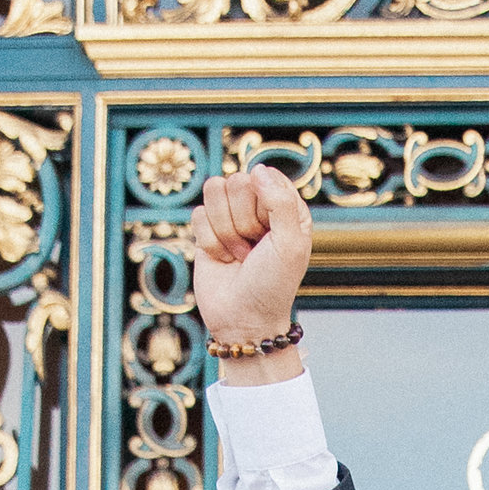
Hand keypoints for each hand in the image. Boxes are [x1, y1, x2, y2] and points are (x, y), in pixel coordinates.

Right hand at [192, 162, 311, 355]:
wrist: (244, 320)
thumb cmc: (273, 285)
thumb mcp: (290, 244)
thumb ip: (281, 201)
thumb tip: (257, 169)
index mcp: (286, 205)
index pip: (265, 176)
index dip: (264, 204)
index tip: (270, 233)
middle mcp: (258, 207)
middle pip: (236, 181)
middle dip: (242, 220)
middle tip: (254, 249)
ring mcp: (230, 216)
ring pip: (214, 191)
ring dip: (225, 230)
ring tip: (240, 254)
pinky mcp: (206, 230)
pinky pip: (198, 214)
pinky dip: (209, 241)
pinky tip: (223, 259)